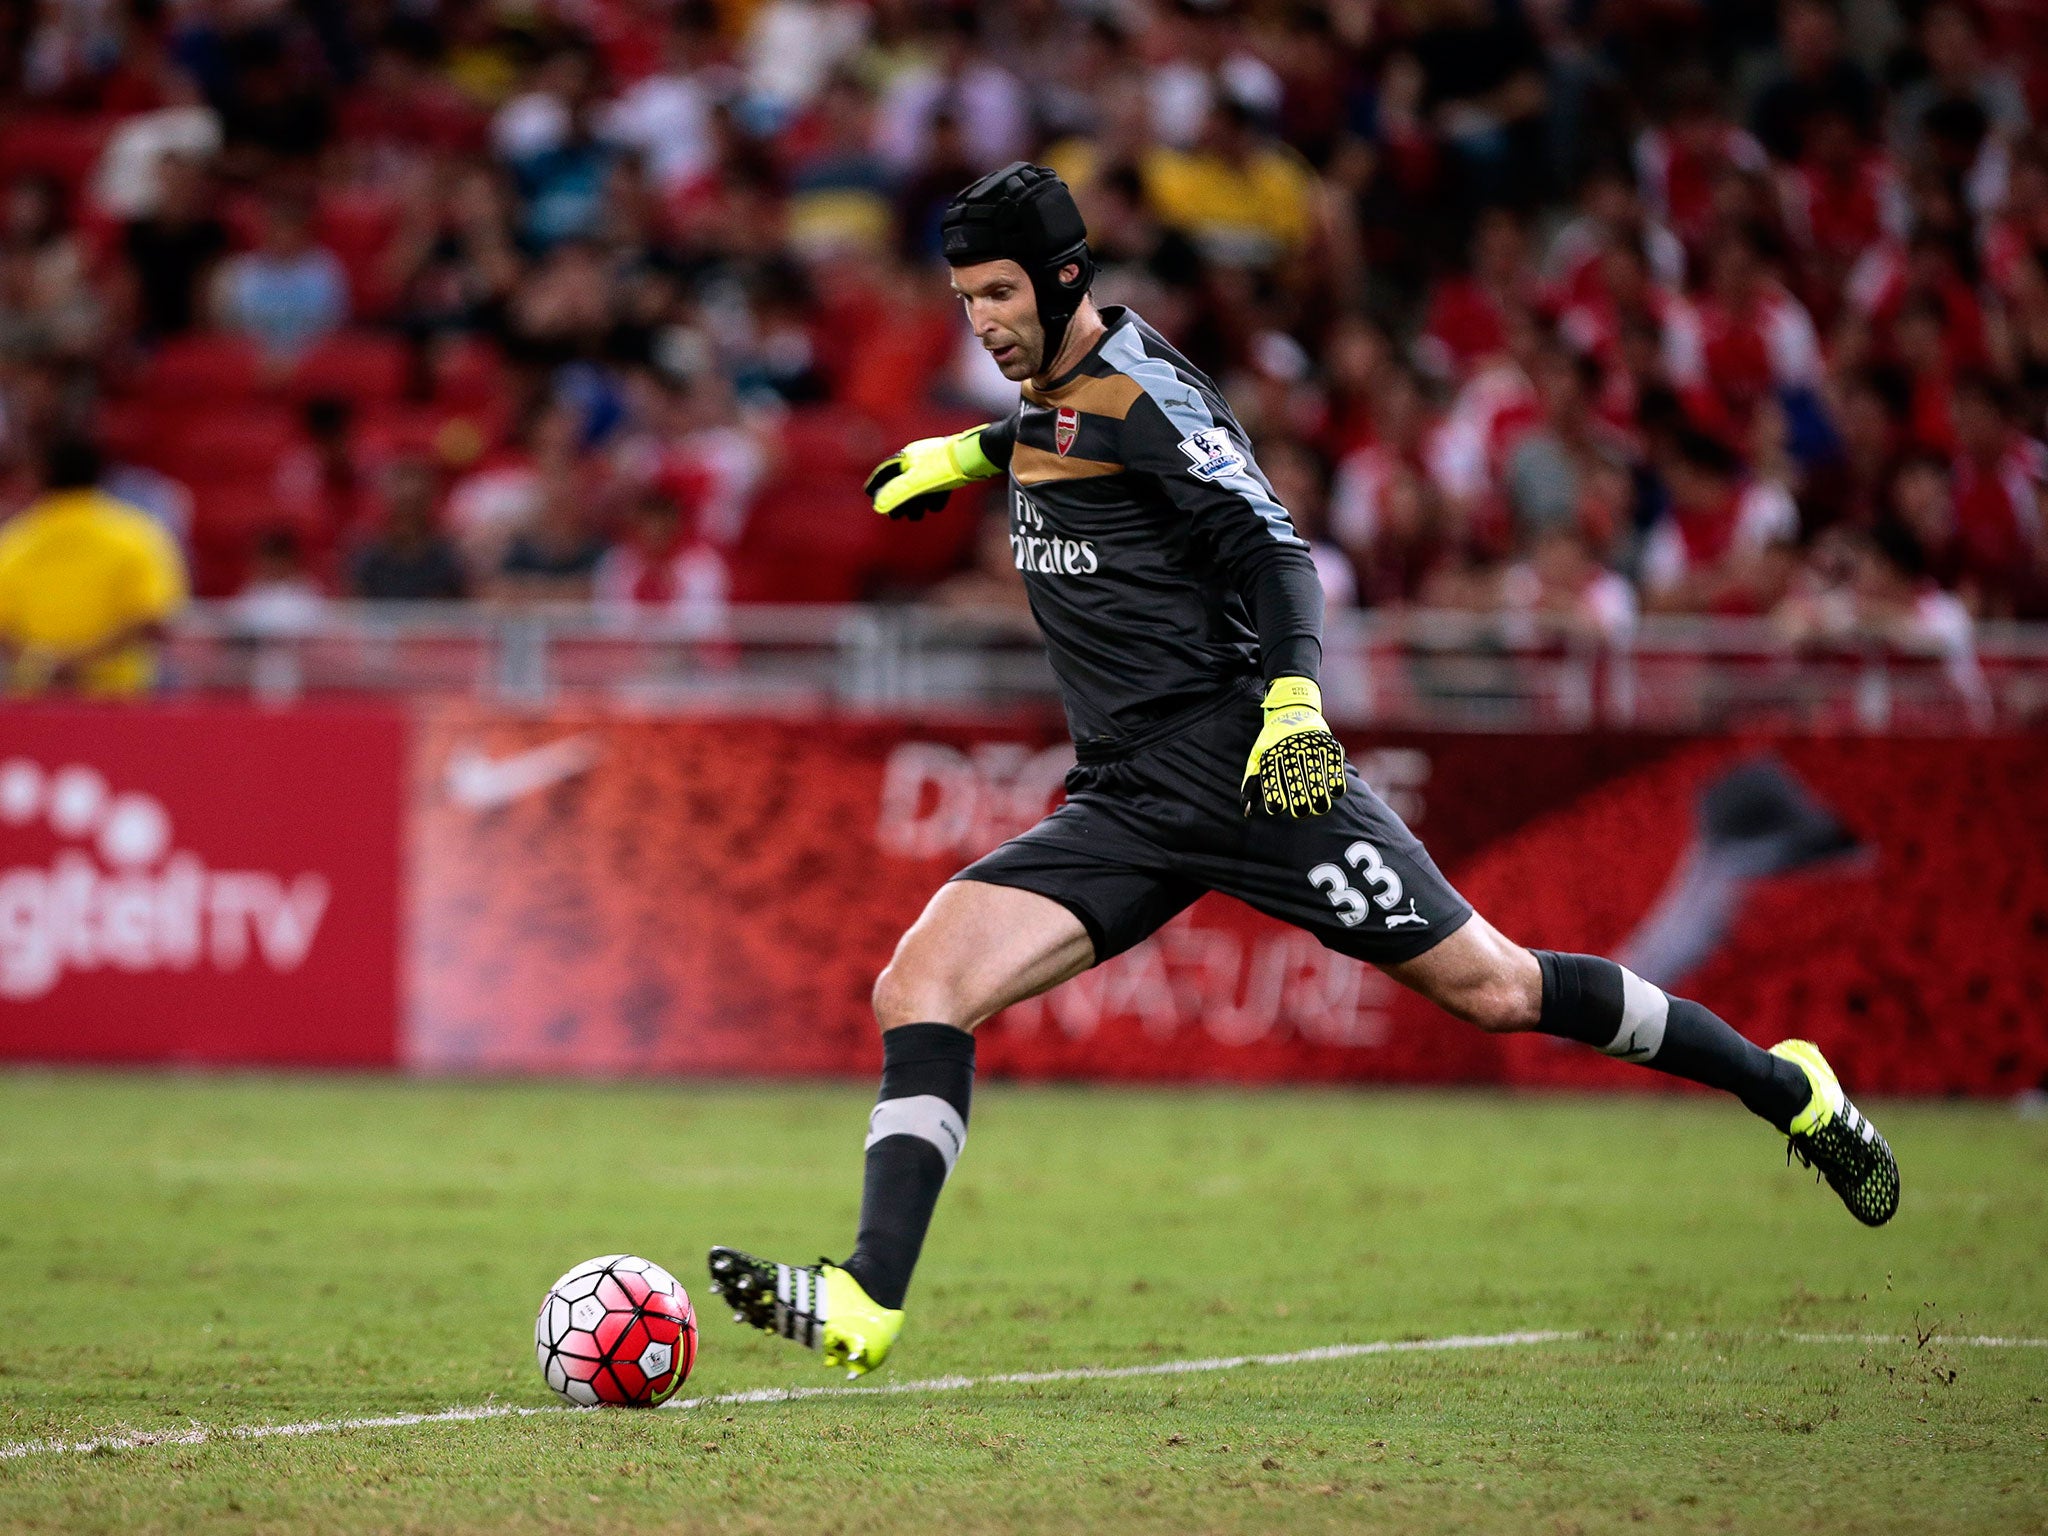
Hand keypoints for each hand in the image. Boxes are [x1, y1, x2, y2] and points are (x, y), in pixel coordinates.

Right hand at [863, 426, 999, 520]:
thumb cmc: (944, 468)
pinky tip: (935, 507)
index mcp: (906, 458)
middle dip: (900, 501)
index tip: (870, 496)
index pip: (885, 473)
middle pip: (903, 482)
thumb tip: (878, 506)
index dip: (877, 486)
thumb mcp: (916, 483)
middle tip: (896, 517)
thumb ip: (896, 494)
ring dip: (917, 502)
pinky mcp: (951, 469)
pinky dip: (934, 497)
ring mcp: (935, 463)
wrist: (975, 457)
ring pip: (921, 485)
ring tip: (916, 516)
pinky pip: (937, 485)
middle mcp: (919, 458)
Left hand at [1242, 677, 1347, 817]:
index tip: (1277, 808)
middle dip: (1300, 800)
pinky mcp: (1327, 743)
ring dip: (1319, 794)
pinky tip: (1334, 792)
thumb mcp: (1258, 759)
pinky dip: (1335, 779)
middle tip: (1302, 811)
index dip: (1274, 796)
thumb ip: (1254, 785)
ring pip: (1316, 774)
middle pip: (1296, 779)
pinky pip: (1334, 765)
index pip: (1272, 779)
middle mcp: (1290, 749)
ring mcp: (1310, 746)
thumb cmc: (1274, 744)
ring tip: (1319, 807)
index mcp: (1271, 753)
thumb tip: (1247, 812)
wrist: (1293, 711)